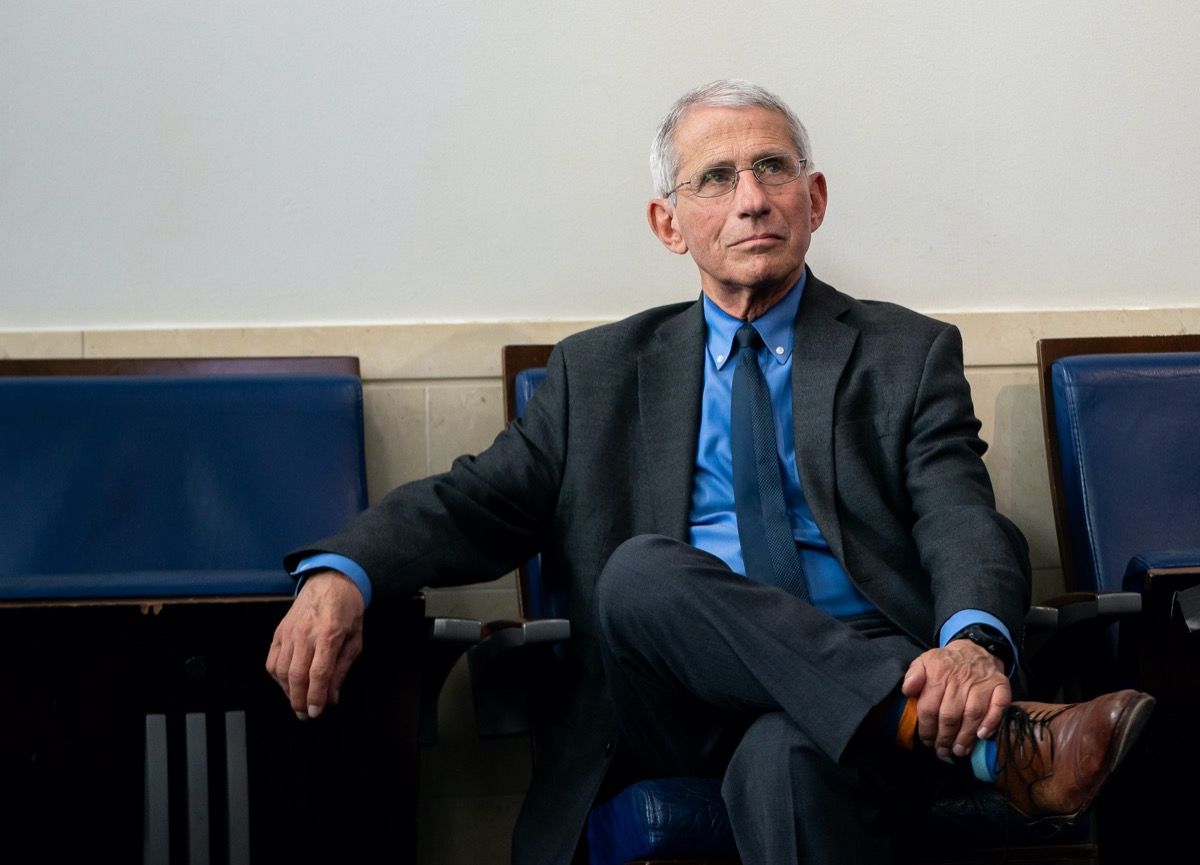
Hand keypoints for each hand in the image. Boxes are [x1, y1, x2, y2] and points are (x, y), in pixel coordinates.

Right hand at [265, 569, 364, 719]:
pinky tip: (287, 684)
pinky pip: (272, 661)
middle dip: (299, 701)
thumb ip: (342, 670)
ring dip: (287, 692)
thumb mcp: (355, 641)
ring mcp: (289, 632)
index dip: (315, 696)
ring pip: (280, 671)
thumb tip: (331, 698)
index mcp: (329, 634)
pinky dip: (277, 678)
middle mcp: (305, 633)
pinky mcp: (278, 633)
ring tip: (298, 702)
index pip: (318, 673)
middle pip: (295, 675)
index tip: (316, 712)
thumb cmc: (347, 611)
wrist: (330, 583)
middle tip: (305, 715)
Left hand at [901, 640, 1009, 759]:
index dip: (927, 728)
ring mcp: (983, 682)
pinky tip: (982, 736)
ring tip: (958, 751)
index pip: (929, 707)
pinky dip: (992, 722)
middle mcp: (961, 678)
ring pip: (973, 714)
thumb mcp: (924, 662)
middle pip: (950, 714)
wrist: (975, 650)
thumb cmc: (946, 663)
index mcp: (939, 673)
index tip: (927, 741)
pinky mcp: (1001, 685)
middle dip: (945, 737)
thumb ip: (913, 675)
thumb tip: (907, 690)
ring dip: (965, 736)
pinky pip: (999, 706)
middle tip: (942, 751)